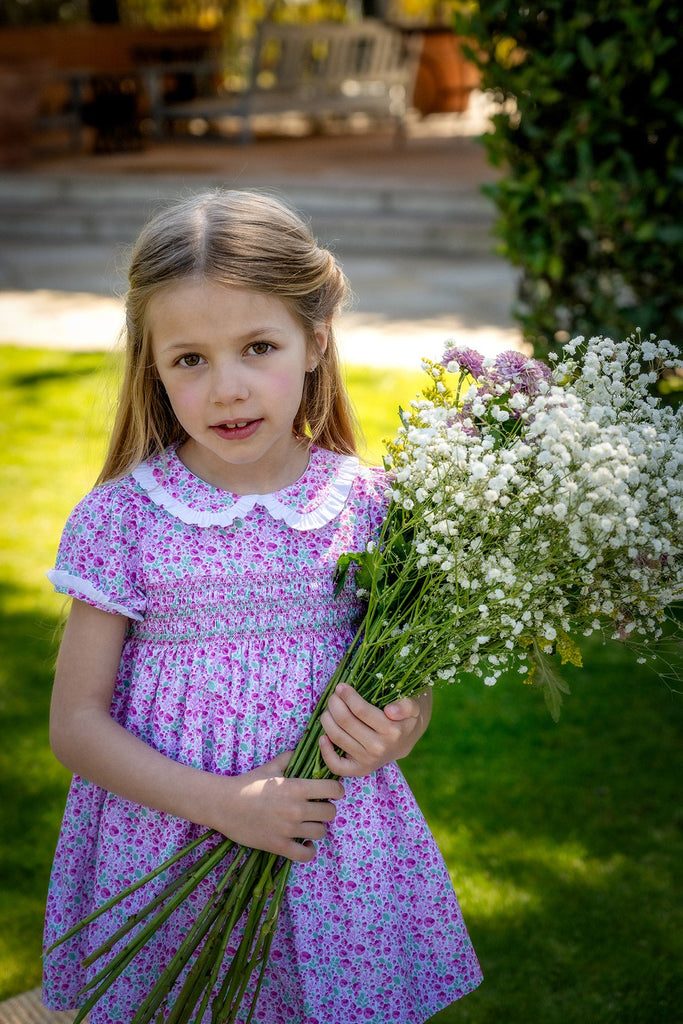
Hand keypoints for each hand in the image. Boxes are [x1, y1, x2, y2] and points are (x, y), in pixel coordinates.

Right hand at [207, 751, 344, 862]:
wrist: (224, 804)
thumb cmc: (247, 783)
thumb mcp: (270, 767)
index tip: (332, 792)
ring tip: (308, 824)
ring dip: (317, 828)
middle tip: (317, 808)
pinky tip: (305, 843)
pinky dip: (309, 850)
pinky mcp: (278, 846)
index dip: (336, 790)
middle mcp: (296, 809)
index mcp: (296, 787)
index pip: (332, 789)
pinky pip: (305, 855)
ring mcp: (288, 829)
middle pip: (330, 813)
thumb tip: (303, 751)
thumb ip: (289, 758)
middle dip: (327, 809)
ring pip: (320, 832)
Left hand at [318, 683, 431, 777]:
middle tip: (334, 695)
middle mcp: (380, 748)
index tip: (341, 686)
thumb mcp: (414, 705)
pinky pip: (337, 765)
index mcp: (393, 730)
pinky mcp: (360, 770)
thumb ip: (407, 705)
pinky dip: (325, 751)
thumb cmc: (407, 716)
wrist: (408, 738)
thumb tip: (391, 711)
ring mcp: (369, 761)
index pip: (360, 710)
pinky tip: (323, 737)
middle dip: (335, 704)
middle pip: (345, 722)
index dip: (347, 695)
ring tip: (329, 708)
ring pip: (338, 737)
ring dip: (327, 719)